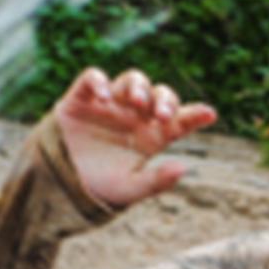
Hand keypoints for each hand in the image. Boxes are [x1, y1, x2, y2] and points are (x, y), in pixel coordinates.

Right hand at [54, 67, 216, 206]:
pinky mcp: (82, 98)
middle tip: (162, 115)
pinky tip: (104, 97)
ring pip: (132, 80)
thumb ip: (155, 182)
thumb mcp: (129, 190)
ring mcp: (110, 104)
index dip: (195, 114)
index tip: (209, 115)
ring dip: (139, 87)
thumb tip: (183, 168)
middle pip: (159, 95)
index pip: (180, 120)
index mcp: (152, 136)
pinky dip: (99, 82)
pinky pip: (92, 78)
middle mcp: (134, 115)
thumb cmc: (98, 188)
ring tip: (137, 104)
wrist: (58, 187)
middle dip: (165, 100)